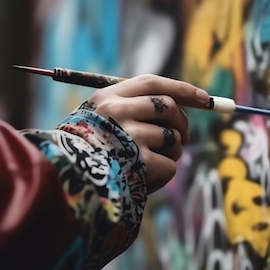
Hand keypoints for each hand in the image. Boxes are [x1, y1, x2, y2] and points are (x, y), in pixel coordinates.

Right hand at [81, 74, 209, 192]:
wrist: (64, 187)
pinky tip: (142, 182)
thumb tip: (174, 107)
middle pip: (169, 107)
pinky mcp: (140, 162)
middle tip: (181, 138)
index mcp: (106, 98)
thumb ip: (126, 109)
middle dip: (182, 124)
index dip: (181, 89)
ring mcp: (130, 136)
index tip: (204, 99)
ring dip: (171, 153)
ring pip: (173, 139)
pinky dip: (161, 177)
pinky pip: (169, 166)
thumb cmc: (80, 156)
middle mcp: (118, 112)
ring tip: (150, 166)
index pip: (152, 83)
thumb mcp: (93, 122)